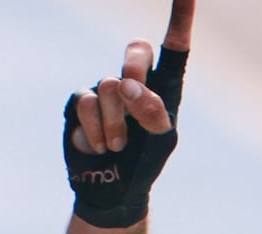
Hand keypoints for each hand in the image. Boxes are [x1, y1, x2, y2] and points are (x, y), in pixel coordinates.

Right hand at [63, 2, 191, 227]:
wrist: (114, 188)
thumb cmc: (145, 161)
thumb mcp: (161, 139)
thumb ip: (154, 110)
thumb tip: (125, 85)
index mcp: (163, 86)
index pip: (174, 46)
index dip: (180, 17)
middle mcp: (134, 80)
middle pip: (137, 50)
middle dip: (137, 71)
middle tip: (134, 99)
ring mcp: (105, 88)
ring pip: (111, 86)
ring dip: (117, 122)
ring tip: (119, 145)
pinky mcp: (81, 101)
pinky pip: (88, 103)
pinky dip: (98, 129)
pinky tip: (102, 147)